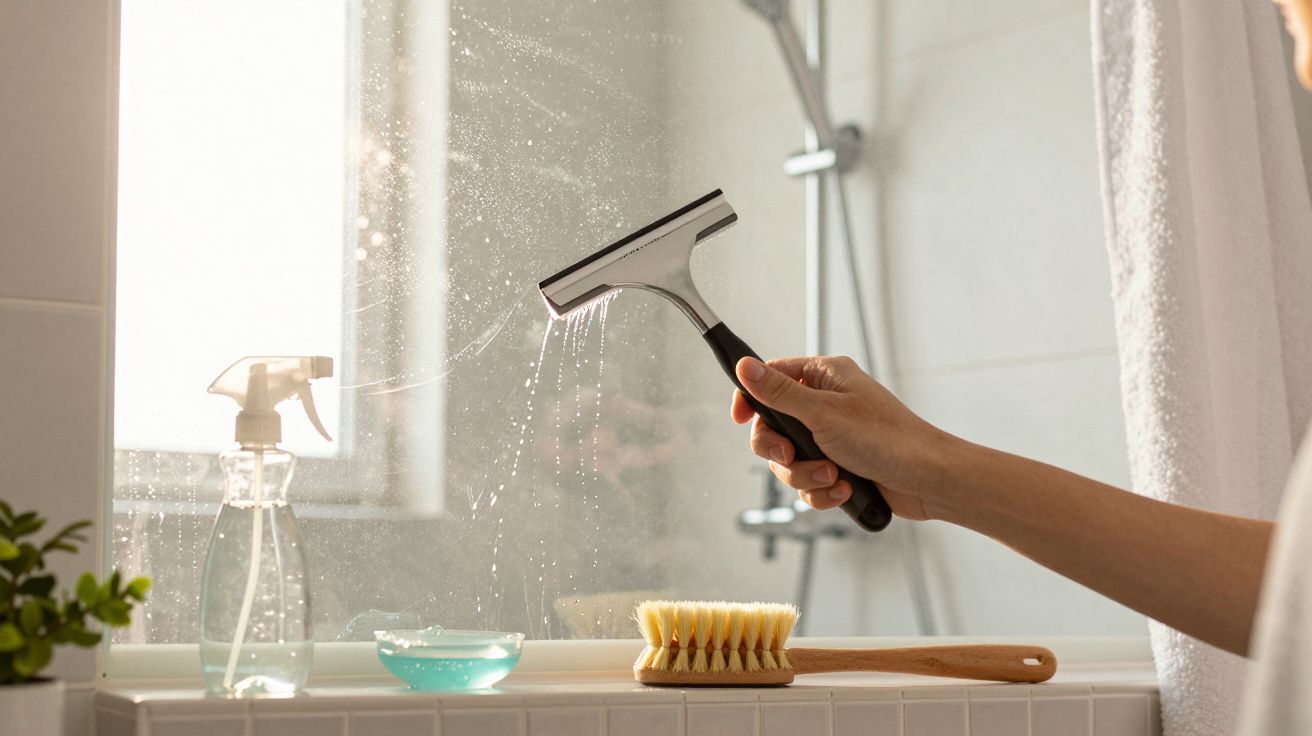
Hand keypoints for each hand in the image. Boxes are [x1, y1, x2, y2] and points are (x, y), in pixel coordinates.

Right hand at [731, 355, 954, 519]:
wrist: (928, 481)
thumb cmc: (888, 439)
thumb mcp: (824, 414)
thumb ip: (779, 394)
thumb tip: (744, 367)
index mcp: (824, 377)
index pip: (771, 377)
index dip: (751, 399)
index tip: (739, 419)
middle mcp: (826, 404)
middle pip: (773, 426)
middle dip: (782, 450)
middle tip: (791, 455)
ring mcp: (832, 437)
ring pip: (790, 460)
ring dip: (806, 475)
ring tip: (834, 477)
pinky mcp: (839, 466)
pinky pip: (809, 481)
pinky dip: (822, 491)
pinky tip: (844, 490)